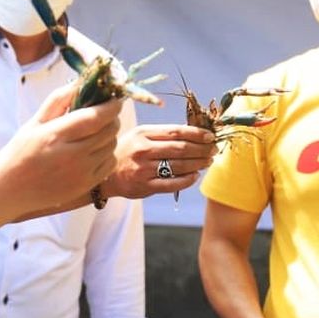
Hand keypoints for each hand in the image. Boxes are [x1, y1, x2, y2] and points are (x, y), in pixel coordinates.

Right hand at [0, 84, 121, 214]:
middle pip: (109, 130)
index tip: (115, 99)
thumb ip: (58, 100)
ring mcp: (80, 173)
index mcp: (55, 135)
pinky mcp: (85, 186)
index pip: (95, 117)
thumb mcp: (35, 122)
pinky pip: (110, 164)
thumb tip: (81, 81)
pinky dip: (107, 154)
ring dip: (109, 135)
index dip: (111, 106)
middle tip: (104, 114)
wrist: (10, 189)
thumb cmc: (22, 151)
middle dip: (111, 118)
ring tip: (94, 133)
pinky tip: (93, 151)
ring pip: (111, 146)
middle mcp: (71, 155)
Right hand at [102, 124, 216, 198]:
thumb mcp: (139, 136)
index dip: (196, 133)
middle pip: (180, 148)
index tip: (210, 136)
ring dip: (198, 164)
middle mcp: (143, 150)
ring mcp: (143, 169)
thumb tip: (194, 133)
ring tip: (208, 162)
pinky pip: (172, 183)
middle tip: (214, 150)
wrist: (104, 175)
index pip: (176, 131)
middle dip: (201, 149)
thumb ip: (162, 134)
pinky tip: (195, 176)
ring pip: (179, 165)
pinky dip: (187, 180)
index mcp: (143, 133)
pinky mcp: (144, 186)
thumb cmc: (127, 151)